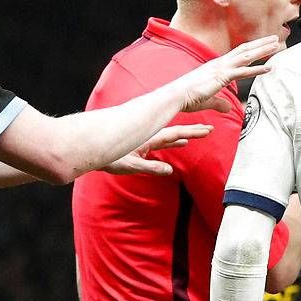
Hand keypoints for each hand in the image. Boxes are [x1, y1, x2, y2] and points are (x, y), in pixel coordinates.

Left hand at [81, 123, 212, 178]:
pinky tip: (178, 143)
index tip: (207, 130)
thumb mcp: (131, 165)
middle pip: (175, 132)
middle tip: (209, 129)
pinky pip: (161, 142)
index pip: (175, 134)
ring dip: (183, 136)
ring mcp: (144, 141)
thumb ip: (151, 167)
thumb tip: (169, 170)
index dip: (192, 132)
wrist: (91, 150)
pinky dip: (172, 142)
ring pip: (168, 136)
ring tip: (195, 137)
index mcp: (149, 139)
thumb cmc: (108, 158)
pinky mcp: (140, 146)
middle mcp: (148, 137)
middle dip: (192, 131)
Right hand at [181, 36, 279, 112]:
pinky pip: (243, 72)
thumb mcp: (208, 100)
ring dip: (262, 50)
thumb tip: (228, 107)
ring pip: (246, 56)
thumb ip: (220, 103)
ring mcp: (221, 69)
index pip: (237, 54)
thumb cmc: (188, 98)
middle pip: (244, 50)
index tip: (262, 45)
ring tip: (276, 46)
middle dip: (260, 44)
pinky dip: (257, 69)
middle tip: (275, 39)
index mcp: (216, 66)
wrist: (176, 96)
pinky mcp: (221, 77)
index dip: (251, 49)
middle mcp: (220, 63)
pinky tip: (269, 68)